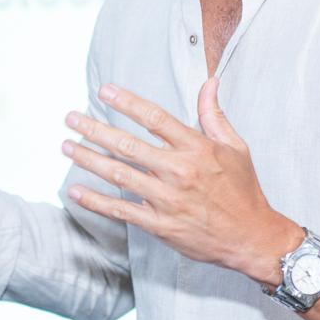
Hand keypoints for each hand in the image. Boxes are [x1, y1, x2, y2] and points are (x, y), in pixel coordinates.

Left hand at [61, 78, 301, 284]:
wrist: (252, 237)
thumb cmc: (243, 191)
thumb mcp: (236, 147)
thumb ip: (214, 115)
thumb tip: (210, 83)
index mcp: (196, 149)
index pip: (154, 118)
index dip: (126, 102)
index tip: (104, 92)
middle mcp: (179, 171)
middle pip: (128, 144)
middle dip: (95, 129)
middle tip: (71, 118)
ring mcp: (167, 199)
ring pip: (119, 174)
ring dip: (88, 159)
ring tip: (67, 146)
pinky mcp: (159, 225)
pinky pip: (120, 210)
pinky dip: (95, 200)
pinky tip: (75, 190)